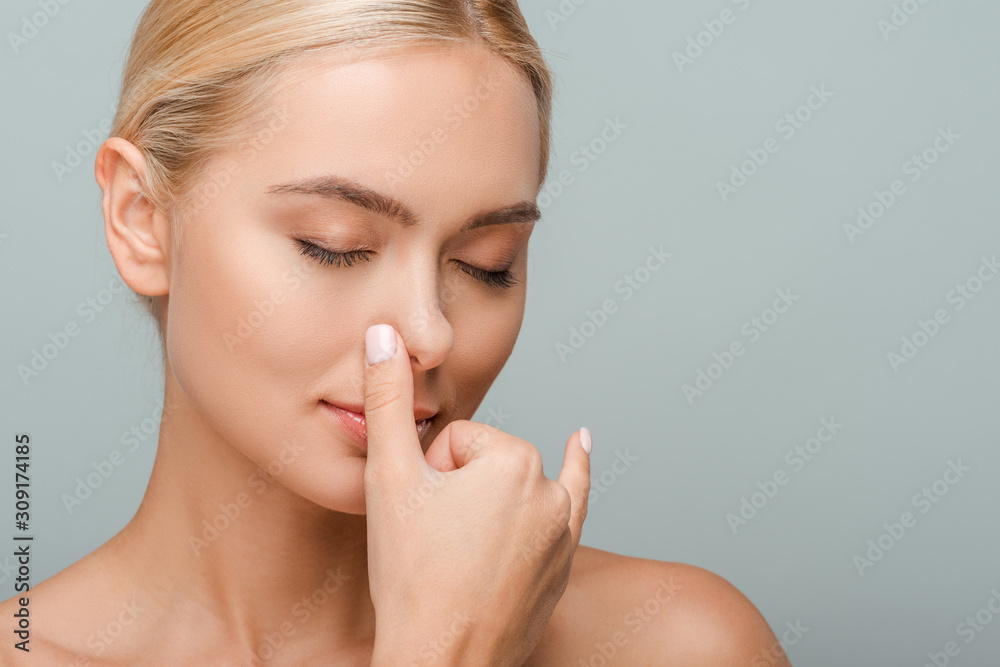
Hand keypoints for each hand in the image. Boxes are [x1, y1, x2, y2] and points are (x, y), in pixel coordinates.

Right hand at [362, 324, 591, 665]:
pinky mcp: (562, 562)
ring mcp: (562, 530)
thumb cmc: (412, 577)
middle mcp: (549, 491)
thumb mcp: (390, 479)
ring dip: (489, 497)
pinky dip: (577, 471)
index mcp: (512, 461)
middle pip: (486, 463)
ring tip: (463, 533)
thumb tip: (383, 334)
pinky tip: (582, 443)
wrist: (441, 662)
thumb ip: (388, 399)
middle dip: (453, 491)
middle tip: (431, 542)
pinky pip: (573, 504)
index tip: (419, 519)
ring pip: (516, 486)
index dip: (427, 474)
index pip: (456, 441)